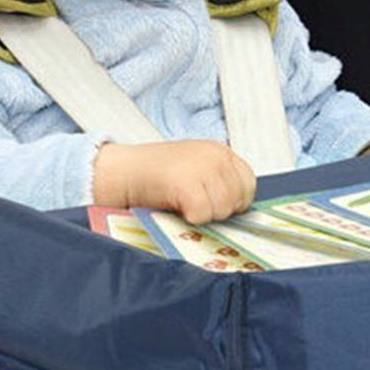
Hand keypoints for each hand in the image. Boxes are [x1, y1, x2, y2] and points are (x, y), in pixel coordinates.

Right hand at [93, 140, 255, 223]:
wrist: (121, 171)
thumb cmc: (154, 175)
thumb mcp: (194, 169)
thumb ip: (218, 183)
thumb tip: (237, 210)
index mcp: (219, 151)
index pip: (247, 183)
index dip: (233, 200)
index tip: (213, 204)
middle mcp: (215, 156)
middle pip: (238, 199)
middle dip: (219, 210)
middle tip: (194, 205)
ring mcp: (203, 168)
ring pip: (222, 209)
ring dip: (204, 215)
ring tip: (184, 205)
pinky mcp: (187, 184)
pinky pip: (203, 214)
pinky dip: (190, 218)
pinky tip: (177, 208)